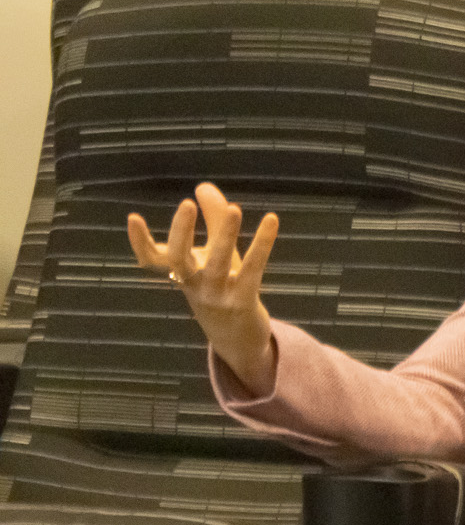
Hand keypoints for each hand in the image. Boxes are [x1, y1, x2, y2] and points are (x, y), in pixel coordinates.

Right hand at [127, 183, 279, 391]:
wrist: (237, 338)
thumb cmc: (223, 287)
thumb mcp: (216, 253)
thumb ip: (212, 219)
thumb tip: (203, 186)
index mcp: (181, 273)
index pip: (151, 258)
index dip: (139, 241)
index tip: (133, 217)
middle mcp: (194, 285)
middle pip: (180, 259)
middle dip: (181, 232)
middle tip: (186, 204)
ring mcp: (218, 295)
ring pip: (218, 263)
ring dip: (225, 235)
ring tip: (234, 208)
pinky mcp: (244, 300)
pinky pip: (253, 269)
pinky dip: (262, 244)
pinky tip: (271, 220)